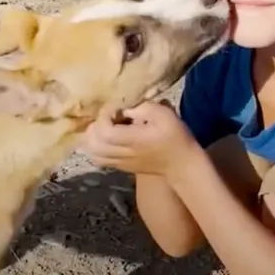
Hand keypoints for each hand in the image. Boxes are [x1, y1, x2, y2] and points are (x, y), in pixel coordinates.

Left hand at [82, 100, 198, 177]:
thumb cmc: (175, 136)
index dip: (103, 116)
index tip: (115, 108)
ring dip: (92, 138)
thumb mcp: (163, 114)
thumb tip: (123, 110)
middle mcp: (123, 153)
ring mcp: (120, 163)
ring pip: (93, 154)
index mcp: (133, 140)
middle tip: (107, 117)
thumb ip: (141, 108)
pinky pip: (98, 160)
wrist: (181, 164)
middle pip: (93, 144)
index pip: (104, 131)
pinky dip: (96, 148)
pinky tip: (107, 138)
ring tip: (104, 127)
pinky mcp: (121, 167)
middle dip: (95, 126)